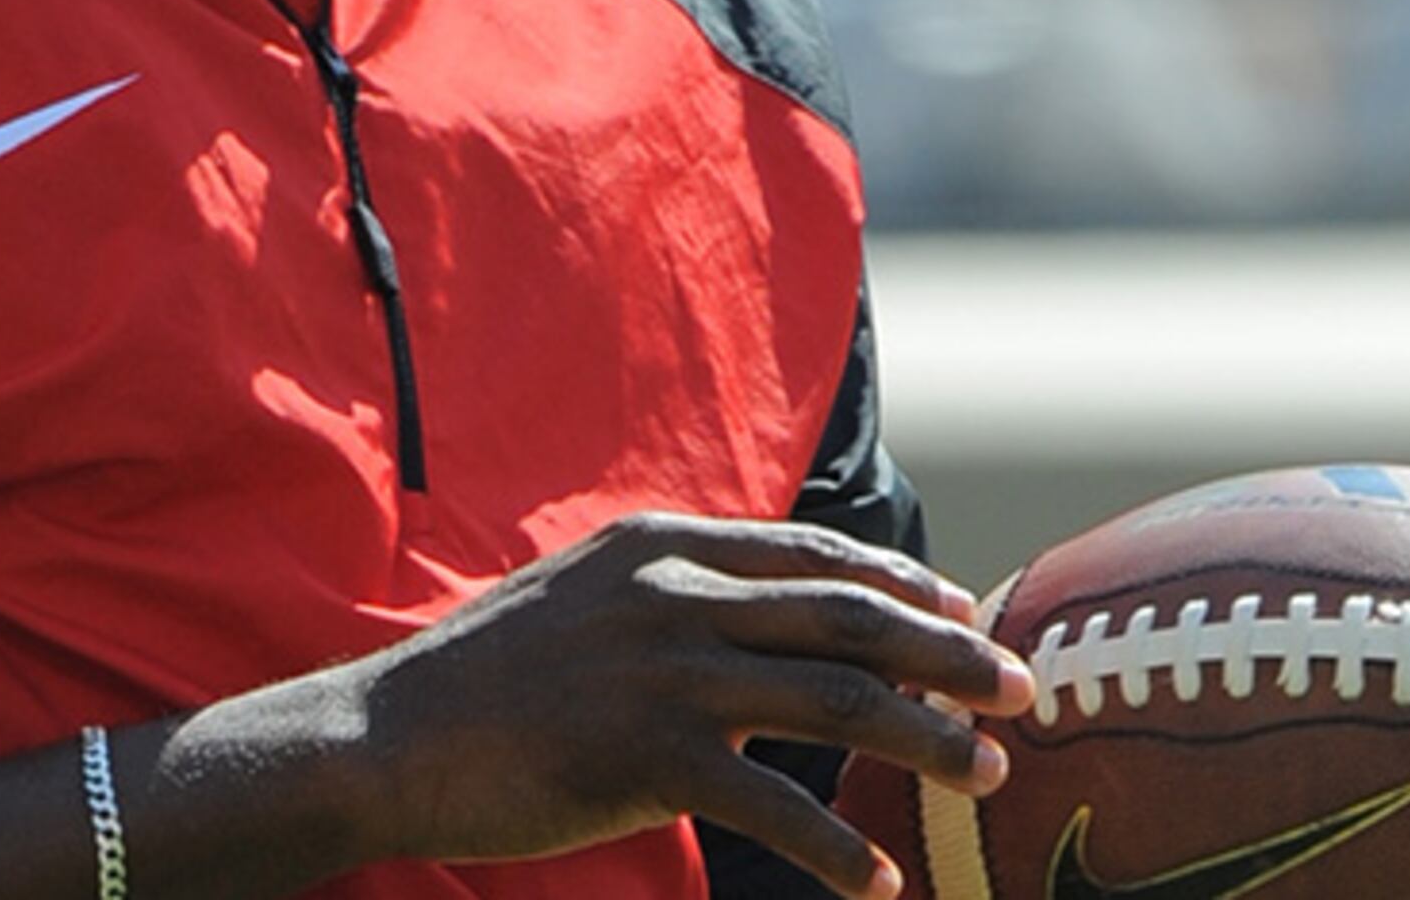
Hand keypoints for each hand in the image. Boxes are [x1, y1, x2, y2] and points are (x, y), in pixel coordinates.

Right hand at [333, 512, 1032, 898]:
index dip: (907, 584)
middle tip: (1023, 691)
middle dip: (952, 654)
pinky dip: (837, 847)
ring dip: (927, 741)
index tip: (971, 613)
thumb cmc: (487, 680)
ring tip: (984, 776)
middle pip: (851, 616)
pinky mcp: (644, 753)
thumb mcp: (586, 597)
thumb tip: (765, 617)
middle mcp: (676, 590)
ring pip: (837, 698)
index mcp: (665, 543)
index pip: (817, 556)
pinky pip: (773, 802)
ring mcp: (664, 669)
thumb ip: (674, 592)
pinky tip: (877, 881)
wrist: (387, 737)